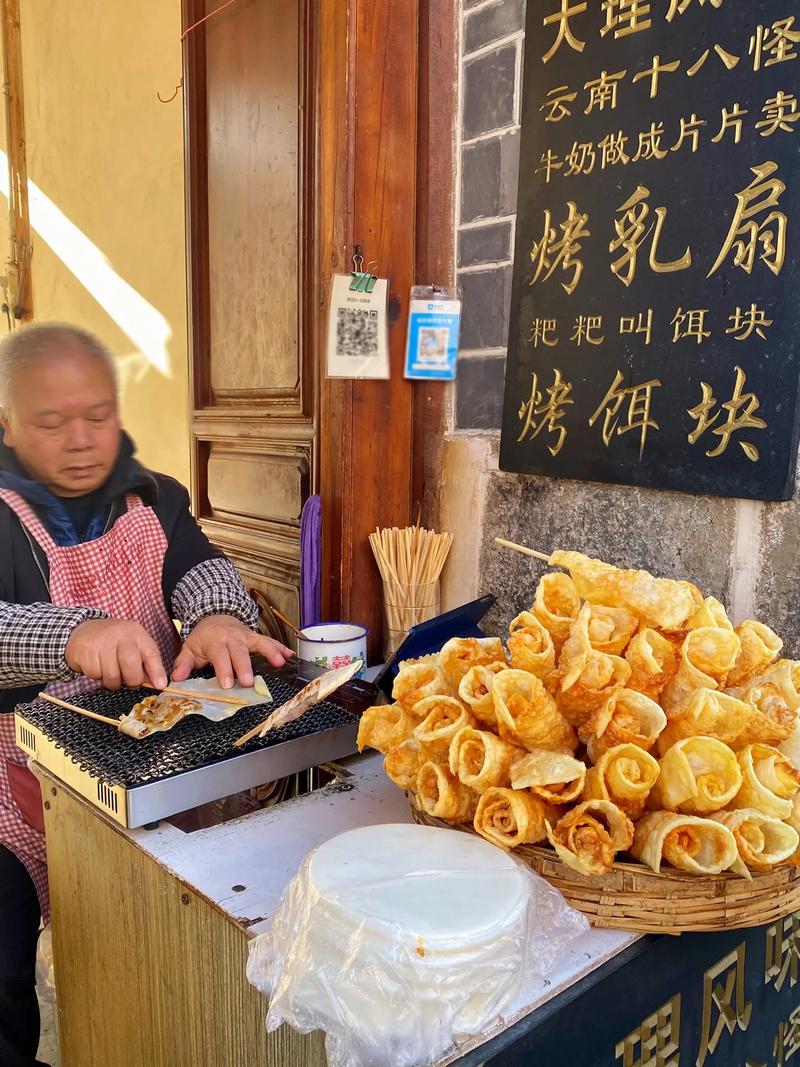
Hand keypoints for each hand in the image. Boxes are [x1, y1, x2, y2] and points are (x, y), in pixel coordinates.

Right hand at [65, 619, 167, 689]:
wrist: (83, 630)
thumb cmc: (114, 643)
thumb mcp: (134, 646)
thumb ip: (146, 663)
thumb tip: (158, 684)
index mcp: (136, 634)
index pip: (151, 653)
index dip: (157, 671)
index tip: (160, 685)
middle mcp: (120, 634)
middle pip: (130, 664)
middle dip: (132, 680)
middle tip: (128, 681)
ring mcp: (101, 641)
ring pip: (111, 675)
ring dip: (112, 681)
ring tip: (110, 671)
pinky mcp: (85, 650)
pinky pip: (94, 674)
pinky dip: (96, 675)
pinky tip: (97, 665)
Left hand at [172, 615, 293, 688]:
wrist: (215, 616)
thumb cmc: (203, 639)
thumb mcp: (189, 648)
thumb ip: (183, 664)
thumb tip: (176, 679)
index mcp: (214, 641)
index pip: (219, 656)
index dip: (224, 670)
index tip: (228, 685)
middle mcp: (232, 637)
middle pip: (239, 651)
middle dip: (245, 666)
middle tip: (249, 682)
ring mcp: (246, 635)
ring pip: (259, 642)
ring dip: (270, 652)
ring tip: (280, 663)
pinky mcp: (256, 636)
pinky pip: (270, 640)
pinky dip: (280, 647)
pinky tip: (290, 656)